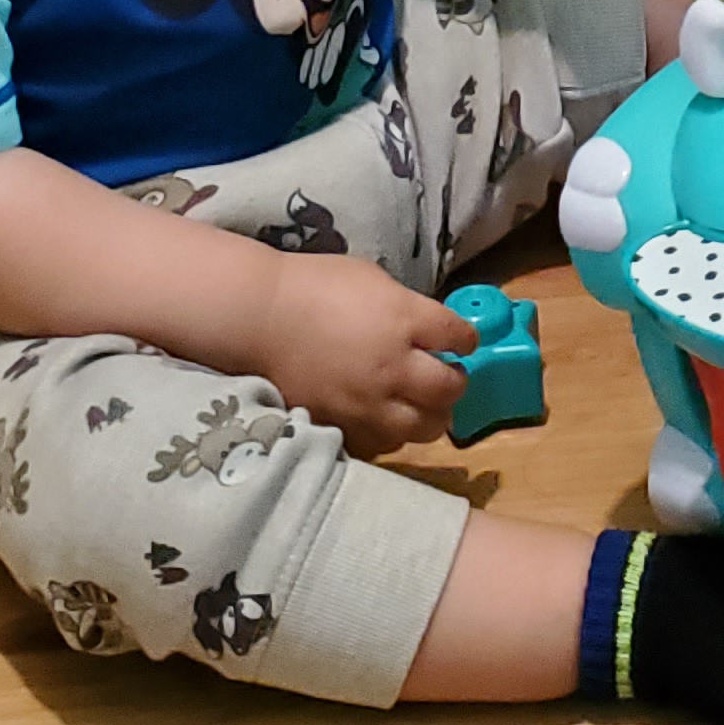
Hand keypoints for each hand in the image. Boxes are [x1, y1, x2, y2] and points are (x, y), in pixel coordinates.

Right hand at [253, 253, 473, 456]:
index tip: (460, 342)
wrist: (258, 319)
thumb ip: (406, 308)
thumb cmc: (314, 287)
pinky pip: (387, 444)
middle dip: (455, 381)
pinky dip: (393, 432)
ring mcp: (369, 404)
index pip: (459, 337)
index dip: (465, 340)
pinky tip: (384, 416)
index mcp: (403, 319)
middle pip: (451, 388)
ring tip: (417, 402)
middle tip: (444, 376)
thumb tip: (429, 331)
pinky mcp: (346, 428)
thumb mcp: (371, 280)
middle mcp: (394, 367)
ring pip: (426, 428)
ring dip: (429, 414)